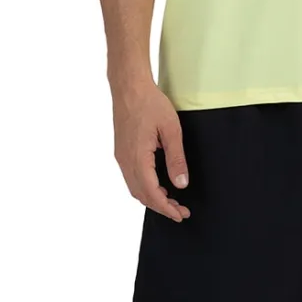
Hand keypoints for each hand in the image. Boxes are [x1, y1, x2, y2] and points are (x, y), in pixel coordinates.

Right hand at [112, 81, 190, 221]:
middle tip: (180, 211)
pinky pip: (131, 177)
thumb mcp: (171, 130)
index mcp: (137, 157)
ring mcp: (121, 156)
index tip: (179, 215)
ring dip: (152, 198)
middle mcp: (125, 160)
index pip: (151, 192)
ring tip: (171, 201)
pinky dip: (144, 187)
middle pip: (141, 195)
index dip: (166, 208)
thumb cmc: (150, 103)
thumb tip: (181, 184)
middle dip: (160, 206)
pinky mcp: (121, 151)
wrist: (129, 86)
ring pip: (135, 187)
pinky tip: (158, 185)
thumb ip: (176, 159)